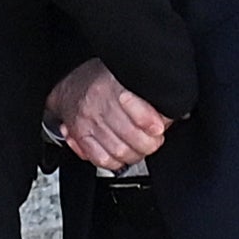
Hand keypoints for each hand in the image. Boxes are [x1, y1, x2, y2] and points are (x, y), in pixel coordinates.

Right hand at [47, 59, 171, 169]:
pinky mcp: (78, 135)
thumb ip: (147, 96)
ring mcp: (86, 121)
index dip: (150, 122)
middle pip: (130, 136)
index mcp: (113, 84)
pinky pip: (101, 159)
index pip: (134, 108)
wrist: (70, 82)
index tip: (159, 128)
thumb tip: (167, 117)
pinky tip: (121, 155)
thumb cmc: (102, 79)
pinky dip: (115, 162)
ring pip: (118, 151)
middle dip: (148, 144)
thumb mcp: (127, 77)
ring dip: (134, 154)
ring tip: (139, 148)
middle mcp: (98, 102)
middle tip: (153, 140)